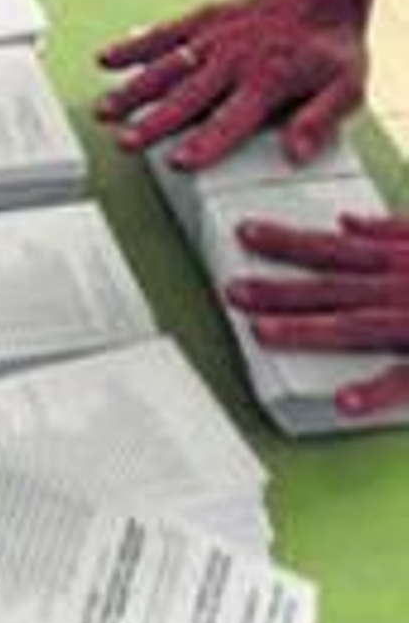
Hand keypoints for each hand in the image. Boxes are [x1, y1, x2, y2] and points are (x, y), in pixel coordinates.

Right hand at [95, 0, 366, 169]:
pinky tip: (108, 60)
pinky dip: (134, 46)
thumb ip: (320, 121)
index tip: (180, 162)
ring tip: (106, 111)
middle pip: (188, 97)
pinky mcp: (201, 19)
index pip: (231, 120)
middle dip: (155, 121)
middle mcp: (234, 60)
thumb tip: (295, 153)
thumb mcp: (347, 89)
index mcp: (268, 81)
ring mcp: (213, 38)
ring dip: (135, 90)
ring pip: (167, 66)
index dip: (205, 143)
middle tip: (128, 141)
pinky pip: (163, 33)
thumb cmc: (330, 47)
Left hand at [226, 212, 408, 419]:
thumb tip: (347, 220)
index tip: (245, 233)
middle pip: (330, 289)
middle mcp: (401, 288)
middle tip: (232, 290)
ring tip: (261, 334)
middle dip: (277, 290)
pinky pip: (405, 381)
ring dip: (306, 330)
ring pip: (354, 329)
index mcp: (400, 259)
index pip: (332, 248)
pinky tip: (342, 401)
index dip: (285, 240)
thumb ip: (393, 229)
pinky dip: (376, 392)